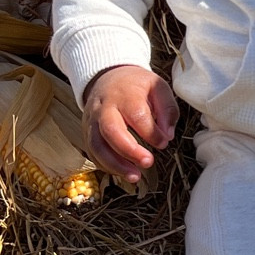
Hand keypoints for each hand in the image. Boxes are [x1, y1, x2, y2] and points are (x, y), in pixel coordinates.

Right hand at [81, 63, 177, 182]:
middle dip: (129, 151)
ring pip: (97, 145)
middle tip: (148, 163)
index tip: (163, 143)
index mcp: (125, 94)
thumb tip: (167, 135)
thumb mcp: (157, 87)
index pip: (137, 114)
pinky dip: (107, 165)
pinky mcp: (87, 132)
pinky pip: (93, 152)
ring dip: (115, 165)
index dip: (151, 132)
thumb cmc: (136, 86)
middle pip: (111, 130)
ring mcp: (92, 121)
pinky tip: (123, 172)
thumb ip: (167, 109)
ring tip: (135, 177)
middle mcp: (104, 107)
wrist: (107, 77)